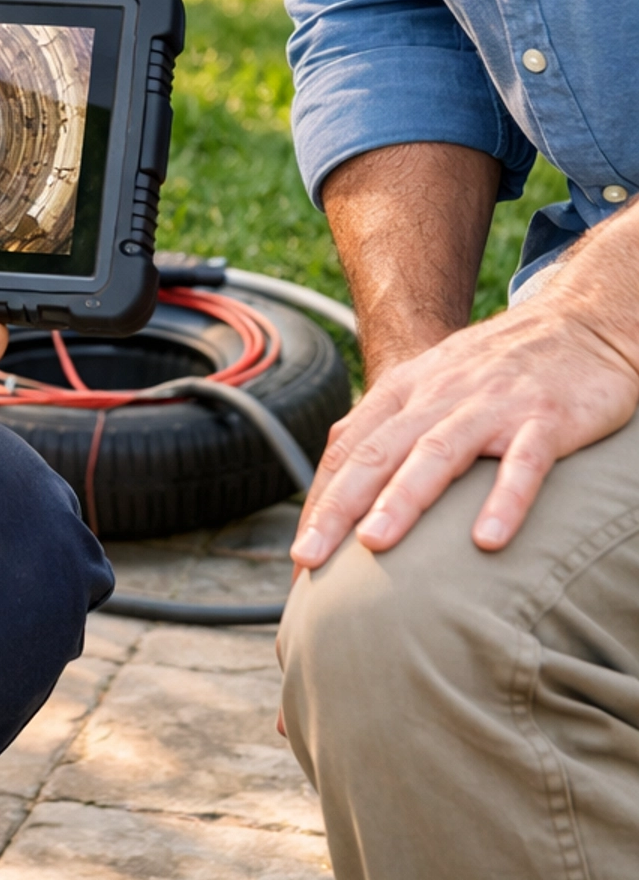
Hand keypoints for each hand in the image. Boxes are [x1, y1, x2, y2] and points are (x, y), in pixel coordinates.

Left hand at [290, 297, 638, 568]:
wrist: (578, 322)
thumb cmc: (497, 368)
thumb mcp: (433, 385)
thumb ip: (388, 427)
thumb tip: (336, 480)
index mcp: (407, 389)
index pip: (349, 448)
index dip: (320, 500)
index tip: (300, 556)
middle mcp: (440, 395)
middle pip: (379, 452)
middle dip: (338, 506)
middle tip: (309, 556)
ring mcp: (493, 406)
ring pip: (438, 453)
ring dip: (403, 499)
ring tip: (374, 545)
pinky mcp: (547, 419)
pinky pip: (524, 463)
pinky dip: (505, 500)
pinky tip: (488, 539)